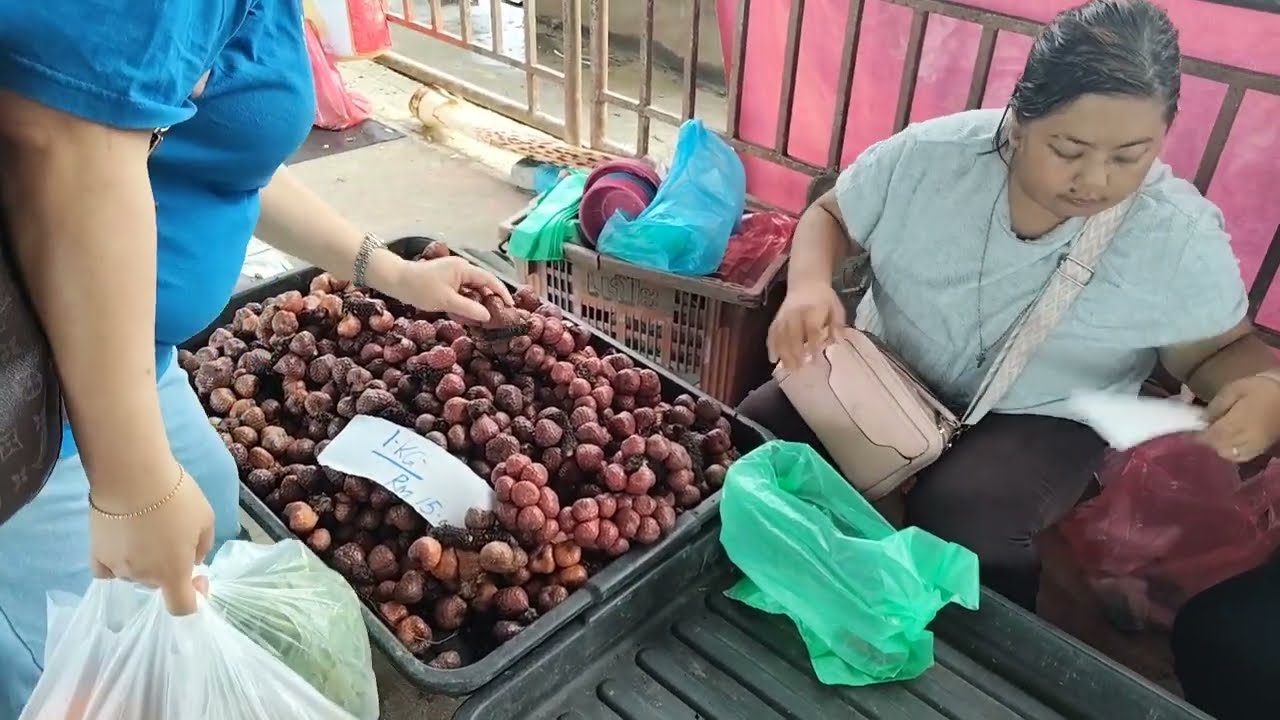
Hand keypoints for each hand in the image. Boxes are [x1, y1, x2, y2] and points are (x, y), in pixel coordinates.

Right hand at [89, 464, 213, 614]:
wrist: (133, 477)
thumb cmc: (176, 497)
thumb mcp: (206, 519)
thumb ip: (201, 546)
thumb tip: (192, 560)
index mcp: (173, 573)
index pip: (182, 607)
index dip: (195, 596)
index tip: (198, 576)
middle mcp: (143, 577)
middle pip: (159, 584)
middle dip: (170, 568)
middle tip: (173, 536)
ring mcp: (117, 567)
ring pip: (135, 574)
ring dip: (145, 561)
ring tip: (148, 528)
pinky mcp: (96, 554)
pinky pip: (108, 570)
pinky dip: (117, 563)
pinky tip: (123, 543)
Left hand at [383, 256, 513, 322]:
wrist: (395, 280)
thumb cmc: (420, 288)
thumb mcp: (446, 301)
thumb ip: (468, 308)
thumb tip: (488, 316)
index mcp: (464, 269)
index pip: (490, 280)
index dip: (503, 293)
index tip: (511, 307)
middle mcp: (461, 268)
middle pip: (483, 284)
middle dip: (492, 298)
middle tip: (500, 315)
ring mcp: (453, 274)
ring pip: (473, 288)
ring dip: (479, 301)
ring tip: (486, 317)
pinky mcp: (446, 280)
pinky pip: (463, 290)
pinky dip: (467, 301)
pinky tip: (467, 313)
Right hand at [767, 284, 846, 369]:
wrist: (806, 282)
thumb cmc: (824, 298)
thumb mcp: (836, 308)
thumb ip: (837, 325)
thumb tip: (839, 342)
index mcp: (813, 309)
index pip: (812, 328)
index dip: (812, 344)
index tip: (814, 359)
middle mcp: (796, 313)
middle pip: (793, 334)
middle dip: (795, 353)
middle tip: (799, 369)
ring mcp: (784, 316)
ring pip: (781, 336)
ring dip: (783, 353)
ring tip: (788, 369)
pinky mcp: (777, 318)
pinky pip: (772, 333)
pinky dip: (771, 347)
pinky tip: (773, 359)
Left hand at [1200, 375, 1279, 462]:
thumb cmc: (1260, 388)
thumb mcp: (1235, 389)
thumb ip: (1217, 405)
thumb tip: (1202, 418)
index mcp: (1238, 422)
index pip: (1213, 435)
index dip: (1199, 436)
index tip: (1189, 433)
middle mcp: (1246, 437)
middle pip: (1220, 446)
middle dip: (1208, 442)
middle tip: (1201, 433)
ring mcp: (1255, 445)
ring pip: (1229, 454)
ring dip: (1218, 448)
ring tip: (1214, 437)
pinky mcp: (1262, 448)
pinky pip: (1242, 457)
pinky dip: (1231, 453)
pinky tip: (1228, 444)